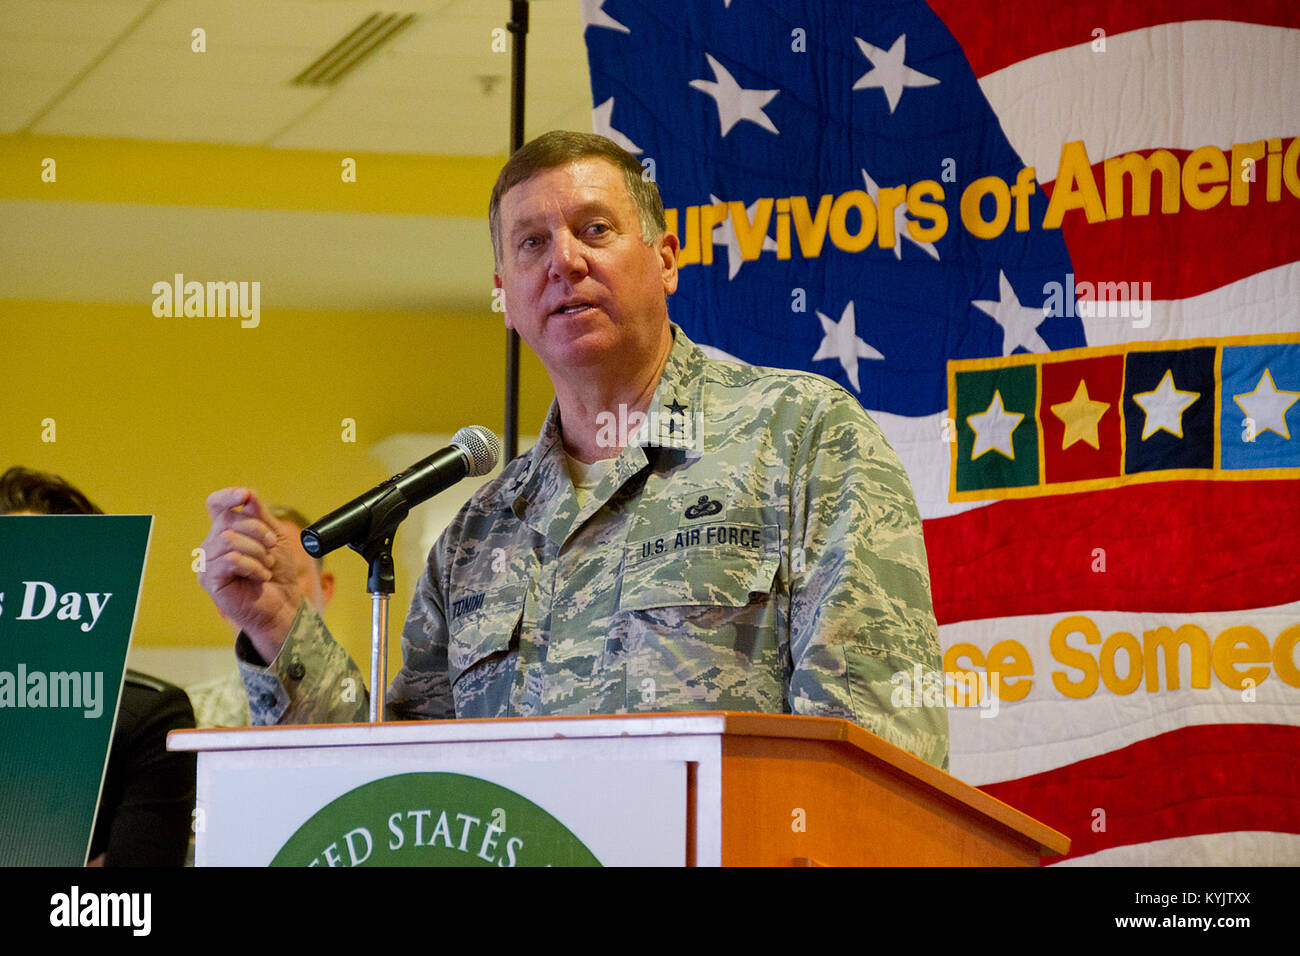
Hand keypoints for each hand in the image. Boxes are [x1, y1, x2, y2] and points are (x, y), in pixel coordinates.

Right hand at [197, 488, 302, 662]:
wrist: (283, 603)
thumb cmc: (278, 571)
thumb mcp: (275, 537)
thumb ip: (261, 515)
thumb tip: (248, 494)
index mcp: (226, 530)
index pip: (216, 504)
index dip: (228, 496)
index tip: (245, 496)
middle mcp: (213, 544)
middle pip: (228, 521)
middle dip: (258, 532)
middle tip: (271, 550)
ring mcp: (208, 562)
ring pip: (228, 540)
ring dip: (257, 552)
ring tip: (266, 566)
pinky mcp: (210, 579)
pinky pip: (230, 560)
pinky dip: (252, 566)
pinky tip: (261, 576)